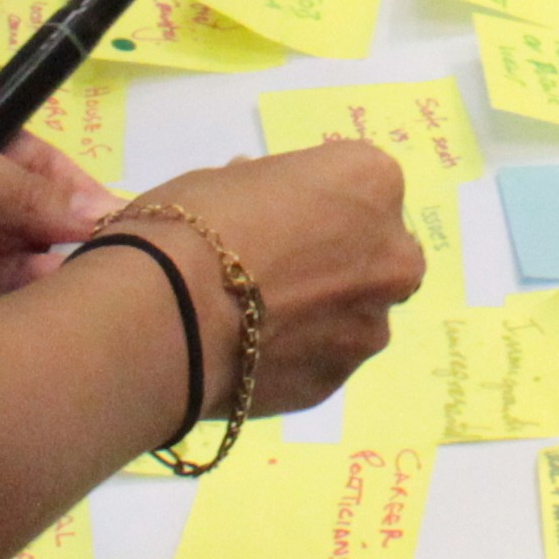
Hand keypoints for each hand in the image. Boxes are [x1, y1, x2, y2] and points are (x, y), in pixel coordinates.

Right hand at [115, 138, 425, 419]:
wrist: (165, 314)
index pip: (362, 186)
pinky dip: (299, 355)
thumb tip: (270, 203)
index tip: (282, 218)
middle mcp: (393, 254)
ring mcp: (372, 323)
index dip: (320, 203)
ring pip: (357, 313)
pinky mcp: (340, 379)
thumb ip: (272, 193)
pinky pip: (324, 359)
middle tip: (280, 272)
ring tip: (259, 322)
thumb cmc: (193, 224)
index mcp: (373, 182)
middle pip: (377, 253)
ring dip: (323, 314)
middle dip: (340, 260)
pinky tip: (252, 354)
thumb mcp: (230, 180)